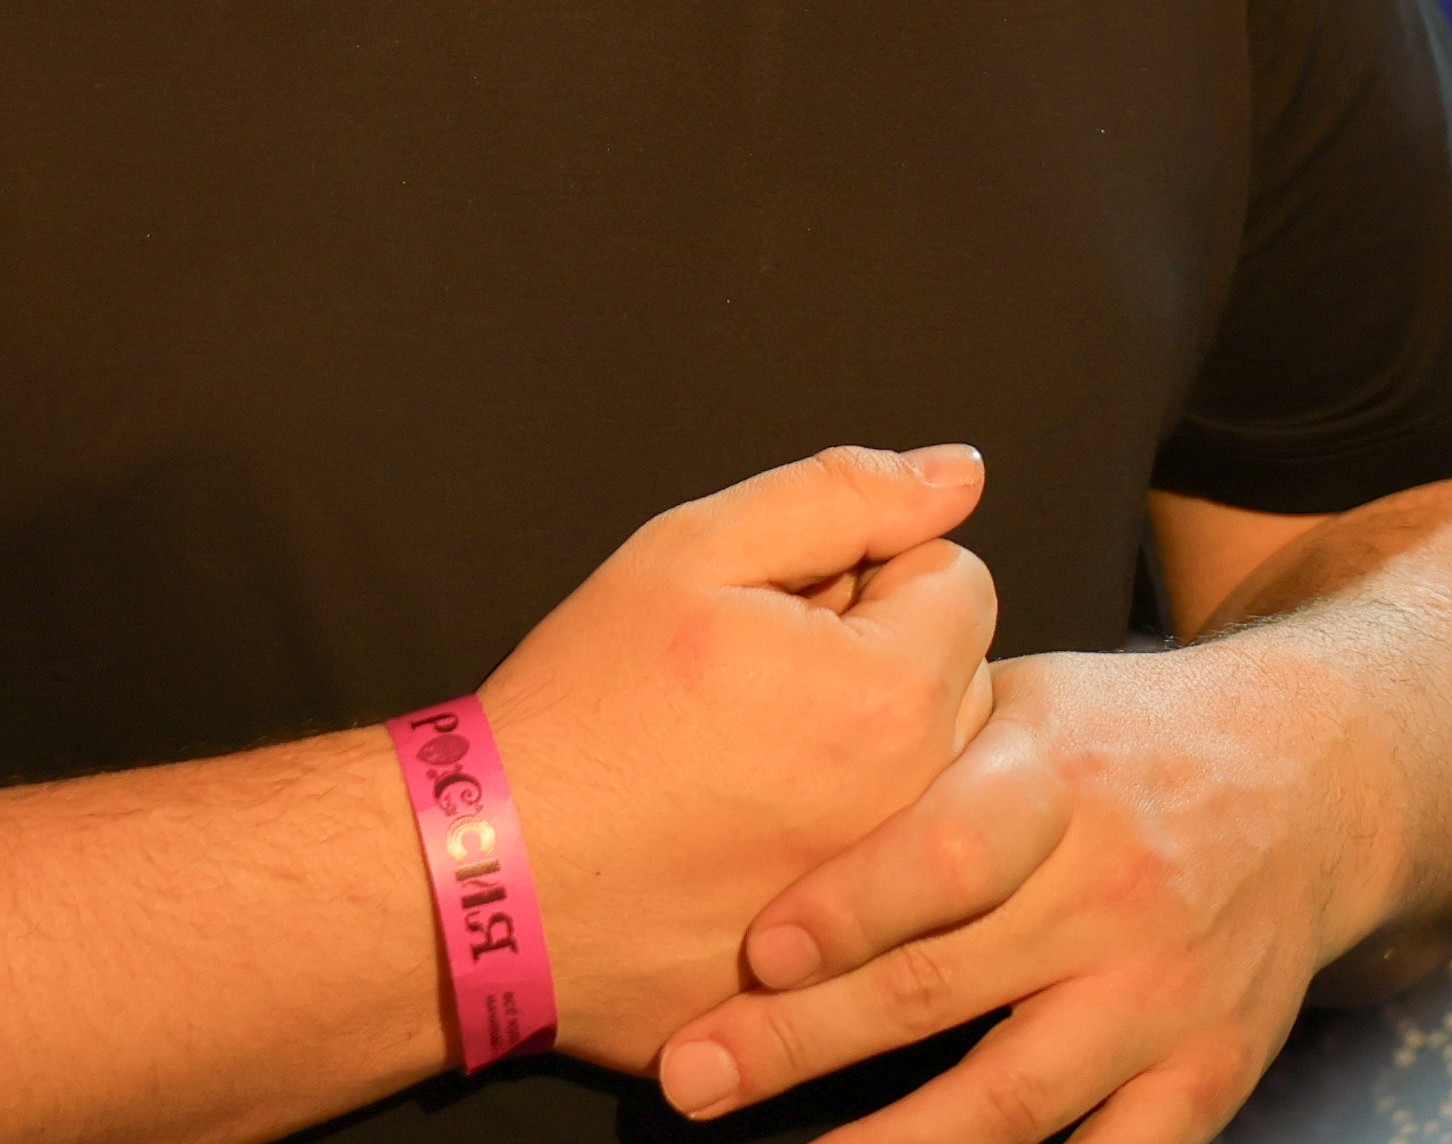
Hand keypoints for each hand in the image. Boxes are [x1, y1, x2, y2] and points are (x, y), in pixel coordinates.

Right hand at [478, 444, 1002, 1064]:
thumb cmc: (584, 707)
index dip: (865, 574)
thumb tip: (960, 472)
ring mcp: (892, 909)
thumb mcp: (692, 553)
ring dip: (875, 761)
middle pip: (961, 683)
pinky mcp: (852, 979)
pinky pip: (890, 888)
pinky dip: (837, 856)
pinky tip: (745, 846)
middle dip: (884, 665)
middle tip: (760, 691)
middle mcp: (921, 811)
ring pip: (936, 787)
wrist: (490, 877)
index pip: (958, 580)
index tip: (779, 618)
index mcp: (895, 693)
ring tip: (752, 769)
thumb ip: (843, 495)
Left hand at [650, 648, 1366, 1143]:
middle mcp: (1120, 889)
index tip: (757, 951)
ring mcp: (1169, 992)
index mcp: (1061, 779)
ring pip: (1012, 1099)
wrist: (1314, 776)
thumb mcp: (1024, 698)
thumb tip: (757, 790)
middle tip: (692, 1079)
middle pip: (945, 988)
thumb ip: (915, 745)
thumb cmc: (1116, 738)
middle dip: (802, 1043)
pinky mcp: (1210, 1069)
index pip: (950, 854)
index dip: (850, 906)